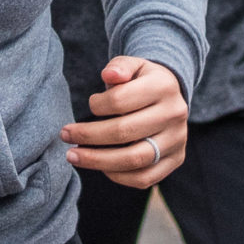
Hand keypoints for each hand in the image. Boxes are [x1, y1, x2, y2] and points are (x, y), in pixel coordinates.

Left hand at [62, 56, 186, 190]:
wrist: (171, 97)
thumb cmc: (143, 82)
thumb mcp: (133, 66)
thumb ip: (119, 67)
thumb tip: (109, 75)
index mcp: (164, 86)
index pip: (120, 100)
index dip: (96, 105)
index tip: (89, 104)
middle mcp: (174, 114)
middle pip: (124, 132)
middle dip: (88, 136)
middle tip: (65, 135)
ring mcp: (177, 140)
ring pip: (134, 159)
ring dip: (97, 161)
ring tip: (74, 156)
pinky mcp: (176, 159)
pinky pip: (144, 178)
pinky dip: (117, 176)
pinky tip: (100, 167)